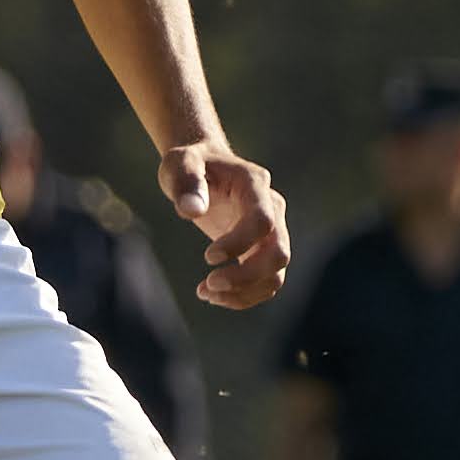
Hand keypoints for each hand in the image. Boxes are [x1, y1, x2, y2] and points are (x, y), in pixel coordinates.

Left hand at [164, 142, 290, 309]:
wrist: (204, 167)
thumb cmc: (191, 164)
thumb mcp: (180, 164)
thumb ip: (186, 183)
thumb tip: (191, 211)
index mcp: (255, 184)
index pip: (263, 221)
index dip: (240, 243)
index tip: (208, 257)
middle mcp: (272, 208)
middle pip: (278, 253)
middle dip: (246, 276)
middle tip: (209, 284)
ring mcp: (272, 231)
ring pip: (275, 274)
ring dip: (244, 292)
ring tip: (205, 293)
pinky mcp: (262, 250)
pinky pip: (265, 282)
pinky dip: (242, 295)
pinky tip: (211, 294)